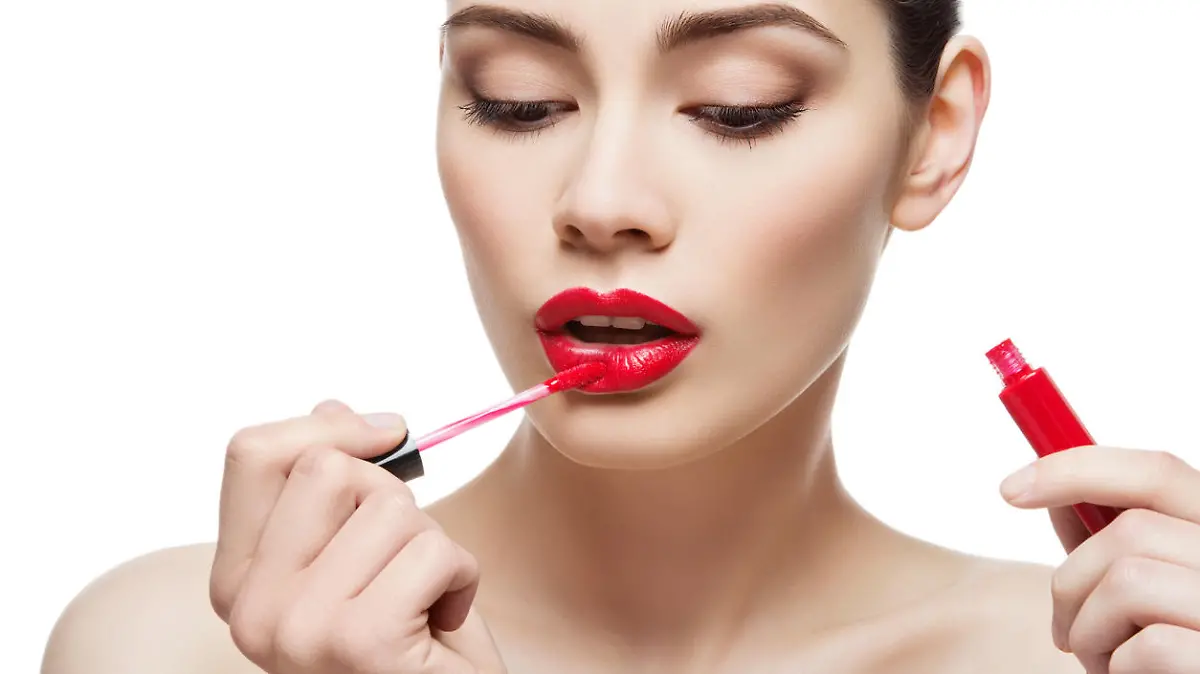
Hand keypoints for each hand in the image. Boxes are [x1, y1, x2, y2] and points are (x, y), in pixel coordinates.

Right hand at [209, 400, 506, 673]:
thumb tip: (330, 408)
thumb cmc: (409, 645)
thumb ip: (333, 493)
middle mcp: (250, 606)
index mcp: (238, 580)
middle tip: (404, 560)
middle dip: (393, 498)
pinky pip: (433, 549)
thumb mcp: (363, 558)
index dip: (328, 427)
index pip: (253, 454)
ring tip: (424, 601)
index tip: (387, 432)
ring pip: (391, 506)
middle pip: (328, 468)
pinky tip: (443, 622)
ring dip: (433, 544)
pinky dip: (462, 577)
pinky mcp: (355, 639)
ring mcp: (296, 626)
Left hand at [1001, 446, 1199, 672]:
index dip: (1076, 470)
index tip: (1011, 490)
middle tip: (1063, 629)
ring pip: (1128, 583)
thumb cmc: (1165, 647)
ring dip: (1088, 631)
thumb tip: (1058, 496)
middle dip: (1072, 581)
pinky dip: (1117, 668)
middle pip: (1131, 531)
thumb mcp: (1136, 587)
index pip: (1157, 472)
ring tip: (1102, 659)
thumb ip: (1107, 538)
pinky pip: (1150, 646)